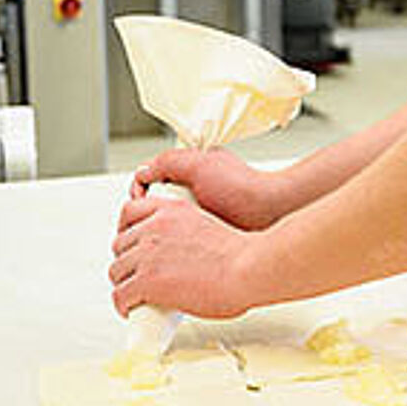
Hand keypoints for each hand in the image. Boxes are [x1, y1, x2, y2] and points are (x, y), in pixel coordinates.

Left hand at [109, 194, 264, 318]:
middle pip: (119, 245)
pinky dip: (123, 305)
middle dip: (127, 261)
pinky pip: (120, 296)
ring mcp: (148, 254)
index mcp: (171, 211)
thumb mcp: (205, 225)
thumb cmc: (240, 254)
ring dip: (124, 284)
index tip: (130, 244)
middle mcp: (155, 228)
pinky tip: (131, 309)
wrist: (249, 269)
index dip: (126, 230)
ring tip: (135, 295)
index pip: (129, 211)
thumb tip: (177, 253)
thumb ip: (184, 233)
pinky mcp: (147, 281)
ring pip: (116, 271)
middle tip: (137, 275)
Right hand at [128, 148, 283, 229]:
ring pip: (163, 221)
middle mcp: (191, 189)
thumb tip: (142, 172)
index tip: (138, 202)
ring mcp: (197, 211)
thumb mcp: (199, 163)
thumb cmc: (241, 185)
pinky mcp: (203, 231)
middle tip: (148, 223)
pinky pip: (179, 235)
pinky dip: (174, 239)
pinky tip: (176, 244)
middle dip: (147, 212)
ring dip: (159, 228)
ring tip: (161, 235)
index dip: (139, 190)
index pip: (148, 179)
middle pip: (153, 201)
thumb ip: (167, 161)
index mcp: (188, 169)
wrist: (268, 211)